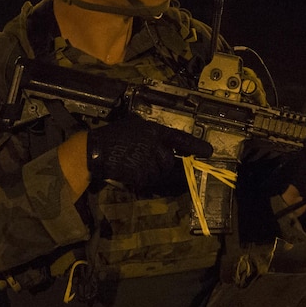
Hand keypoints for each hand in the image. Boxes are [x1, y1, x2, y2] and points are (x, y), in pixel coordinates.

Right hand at [87, 117, 212, 196]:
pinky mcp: (141, 177)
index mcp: (156, 132)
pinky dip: (145, 180)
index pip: (183, 140)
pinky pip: (150, 182)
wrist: (96, 150)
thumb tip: (159, 136)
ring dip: (154, 173)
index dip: (197, 146)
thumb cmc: (113, 134)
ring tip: (139, 166)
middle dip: (167, 166)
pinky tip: (134, 173)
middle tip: (154, 164)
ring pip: (161, 174)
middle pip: (171, 163)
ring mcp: (150, 164)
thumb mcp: (133, 123)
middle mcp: (157, 148)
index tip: (209, 152)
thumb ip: (149, 130)